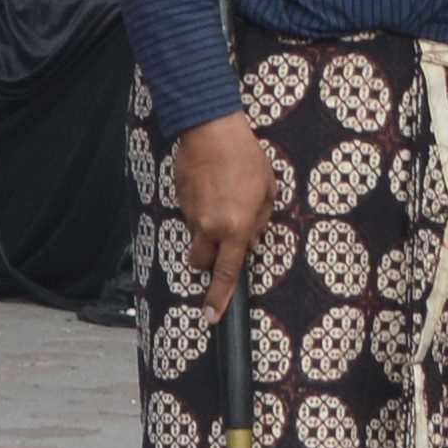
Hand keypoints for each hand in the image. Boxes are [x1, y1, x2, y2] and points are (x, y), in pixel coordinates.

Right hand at [173, 115, 279, 306]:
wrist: (210, 131)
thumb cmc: (245, 157)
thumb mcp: (267, 189)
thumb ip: (262, 220)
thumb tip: (253, 240)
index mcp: (237, 227)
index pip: (228, 272)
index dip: (220, 297)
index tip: (212, 316)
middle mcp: (210, 227)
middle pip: (202, 263)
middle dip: (209, 262)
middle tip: (223, 243)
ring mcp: (191, 216)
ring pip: (196, 239)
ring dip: (207, 233)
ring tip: (223, 200)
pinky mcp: (180, 203)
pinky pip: (191, 218)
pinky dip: (201, 211)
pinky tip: (212, 187)